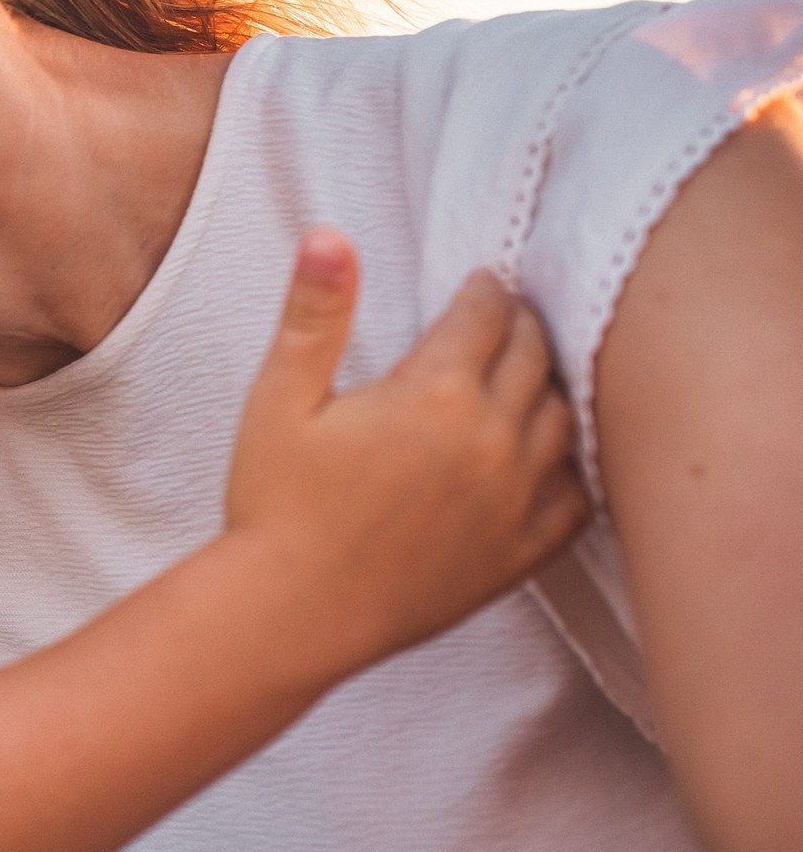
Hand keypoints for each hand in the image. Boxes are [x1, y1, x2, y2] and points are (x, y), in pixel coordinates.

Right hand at [223, 230, 588, 674]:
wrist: (292, 614)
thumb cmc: (275, 506)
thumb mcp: (278, 400)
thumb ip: (314, 314)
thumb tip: (329, 236)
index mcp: (435, 393)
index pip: (486, 314)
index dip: (483, 290)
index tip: (478, 284)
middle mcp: (491, 439)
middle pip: (535, 355)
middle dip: (521, 327)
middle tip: (504, 320)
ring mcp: (515, 498)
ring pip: (565, 417)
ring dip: (551, 386)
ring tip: (527, 377)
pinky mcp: (519, 550)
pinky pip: (577, 497)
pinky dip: (572, 467)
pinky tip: (549, 458)